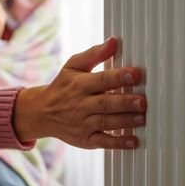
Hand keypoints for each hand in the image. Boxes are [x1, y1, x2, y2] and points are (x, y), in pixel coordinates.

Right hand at [13, 37, 145, 148]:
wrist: (42, 112)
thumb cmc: (62, 86)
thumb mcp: (73, 66)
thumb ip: (94, 54)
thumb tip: (113, 42)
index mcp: (79, 84)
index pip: (101, 80)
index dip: (119, 77)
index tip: (136, 74)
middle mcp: (80, 104)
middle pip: (105, 103)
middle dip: (125, 102)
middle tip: (142, 101)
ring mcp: (82, 123)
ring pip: (106, 122)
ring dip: (125, 121)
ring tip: (142, 117)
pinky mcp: (85, 140)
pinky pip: (103, 142)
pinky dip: (118, 143)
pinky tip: (133, 141)